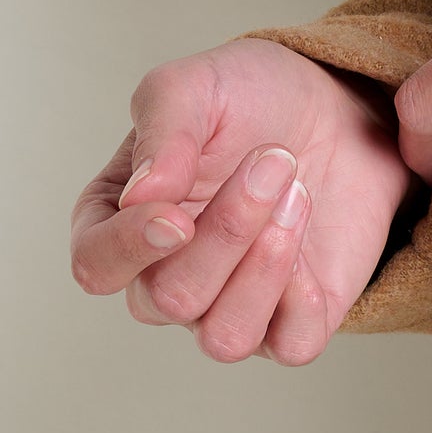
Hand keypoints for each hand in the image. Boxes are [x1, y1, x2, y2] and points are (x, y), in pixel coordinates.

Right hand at [69, 39, 416, 362]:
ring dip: (266, 266)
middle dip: (229, 230)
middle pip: (171, 299)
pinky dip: (304, 303)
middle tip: (274, 160)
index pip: (97, 267)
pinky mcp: (290, 319)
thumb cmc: (250, 99)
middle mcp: (164, 275)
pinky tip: (312, 242)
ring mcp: (226, 304)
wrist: (334, 105)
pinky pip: (289, 346)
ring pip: (225, 337)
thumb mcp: (197, 86)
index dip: (130, 250)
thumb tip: (141, 196)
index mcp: (121, 220)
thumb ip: (161, 131)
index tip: (177, 215)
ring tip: (298, 193)